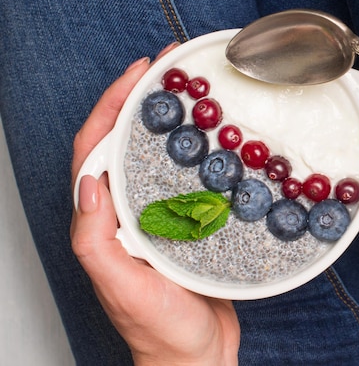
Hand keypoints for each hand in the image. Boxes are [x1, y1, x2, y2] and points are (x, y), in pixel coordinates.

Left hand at [70, 44, 239, 365]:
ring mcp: (159, 216)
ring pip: (159, 156)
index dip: (110, 107)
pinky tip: (220, 143)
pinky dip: (200, 153)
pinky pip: (189, 179)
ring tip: (192, 95)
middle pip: (126, 142)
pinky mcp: (188, 225)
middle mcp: (128, 212)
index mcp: (104, 220)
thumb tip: (87, 185)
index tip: (137, 76)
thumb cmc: (159, 330)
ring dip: (171, 121)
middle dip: (141, 101)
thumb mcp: (121, 287)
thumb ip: (94, 240)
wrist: (197, 355)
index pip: (94, 149)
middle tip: (168, 72)